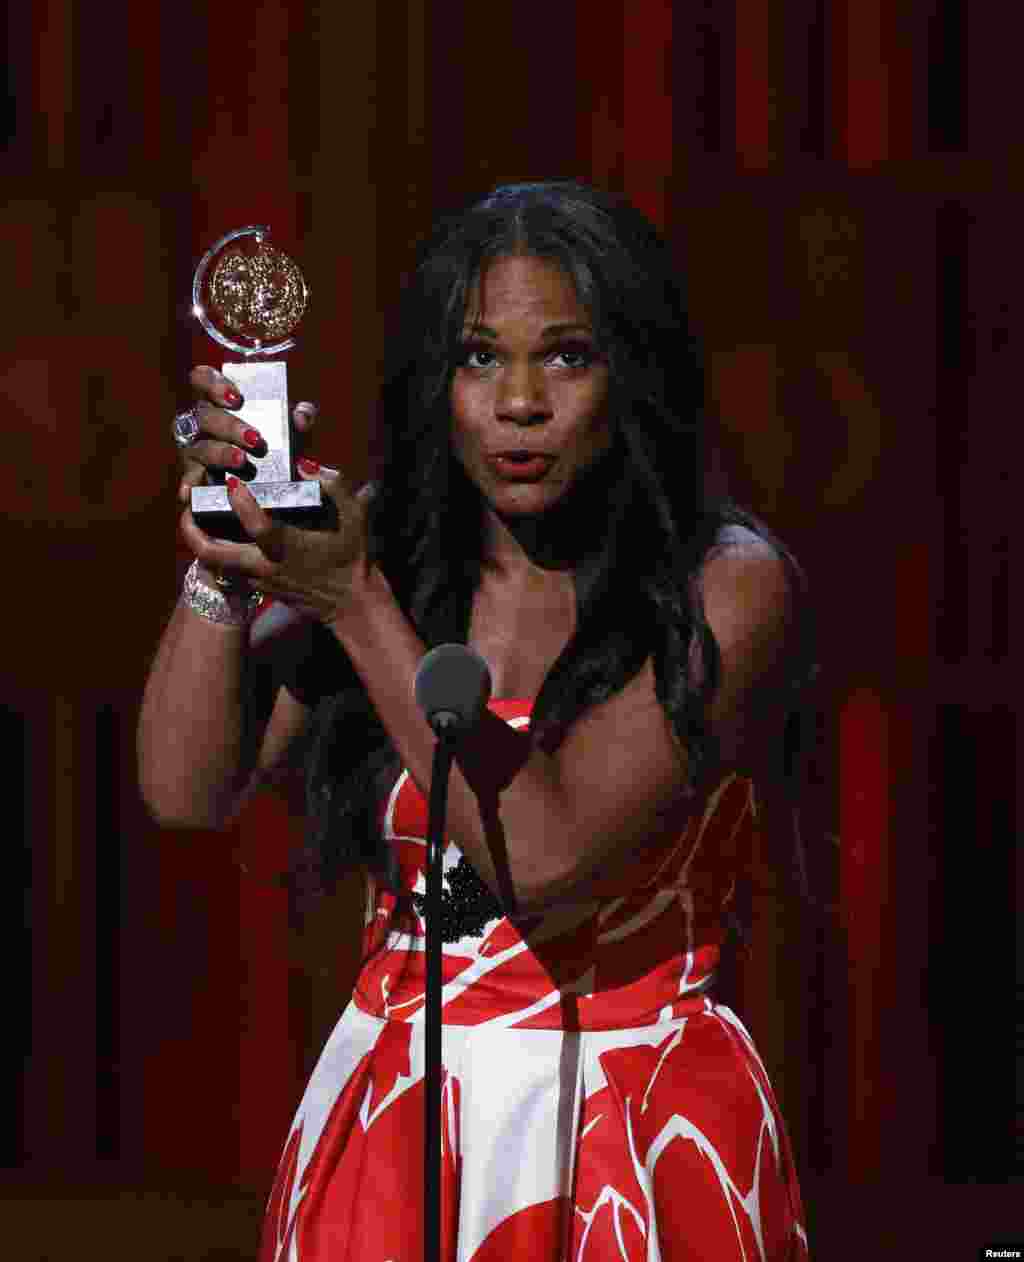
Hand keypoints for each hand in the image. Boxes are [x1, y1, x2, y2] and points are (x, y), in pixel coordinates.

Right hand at [174, 364, 318, 505]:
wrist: (273, 489)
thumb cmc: (275, 447)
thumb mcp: (291, 429)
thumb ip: (301, 416)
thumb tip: (301, 417)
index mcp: (218, 403)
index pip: (202, 379)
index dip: (213, 384)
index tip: (236, 398)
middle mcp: (200, 424)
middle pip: (204, 416)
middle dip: (229, 426)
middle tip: (255, 439)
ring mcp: (193, 452)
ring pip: (198, 447)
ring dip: (219, 453)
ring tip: (241, 461)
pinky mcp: (194, 480)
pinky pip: (187, 481)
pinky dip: (188, 485)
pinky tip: (189, 491)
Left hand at [180, 464, 374, 623]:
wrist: (351, 603)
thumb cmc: (353, 556)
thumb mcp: (354, 517)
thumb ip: (333, 486)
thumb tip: (305, 464)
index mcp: (288, 547)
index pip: (257, 526)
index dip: (240, 503)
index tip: (230, 481)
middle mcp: (266, 566)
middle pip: (213, 553)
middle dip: (192, 529)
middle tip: (186, 505)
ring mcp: (259, 580)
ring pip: (215, 563)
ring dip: (199, 540)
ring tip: (193, 516)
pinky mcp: (259, 588)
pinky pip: (228, 568)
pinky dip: (217, 550)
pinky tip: (218, 531)